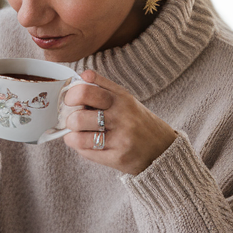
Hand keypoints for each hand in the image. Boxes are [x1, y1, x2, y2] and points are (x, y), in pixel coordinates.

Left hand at [62, 70, 177, 175]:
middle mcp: (122, 117)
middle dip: (69, 119)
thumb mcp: (126, 99)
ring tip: (77, 134)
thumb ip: (103, 86)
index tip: (70, 101)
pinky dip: (81, 148)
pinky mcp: (118, 157)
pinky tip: (87, 144)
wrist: (163, 150)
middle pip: (78, 117)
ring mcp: (120, 138)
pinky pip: (87, 152)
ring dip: (72, 136)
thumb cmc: (139, 122)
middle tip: (73, 120)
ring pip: (79, 137)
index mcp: (121, 98)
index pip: (86, 91)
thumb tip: (82, 75)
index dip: (71, 95)